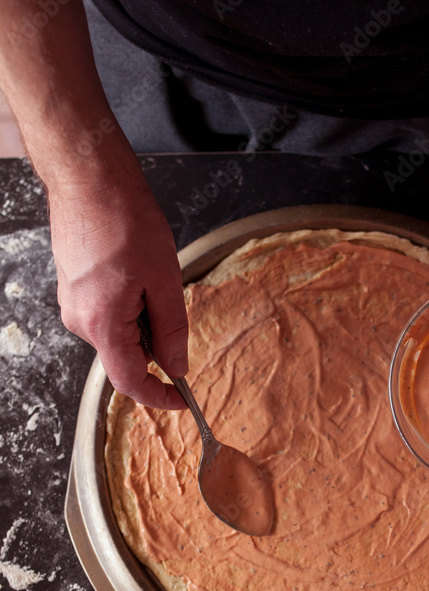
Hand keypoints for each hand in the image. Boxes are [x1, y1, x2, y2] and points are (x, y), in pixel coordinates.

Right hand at [49, 164, 188, 408]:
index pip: (129, 381)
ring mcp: (73, 305)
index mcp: (102, 324)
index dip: (159, 397)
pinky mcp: (73, 291)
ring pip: (117, 334)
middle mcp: (80, 320)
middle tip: (169, 302)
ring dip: (142, 320)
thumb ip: (171, 331)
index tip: (182, 399)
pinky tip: (135, 272)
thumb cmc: (123, 219)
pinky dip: (129, 306)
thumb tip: (177, 366)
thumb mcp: (164, 280)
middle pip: (125, 356)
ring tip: (149, 275)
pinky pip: (107, 315)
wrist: (88, 179)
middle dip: (155, 344)